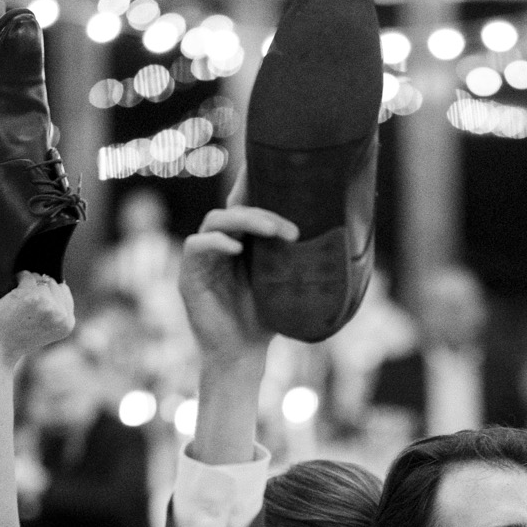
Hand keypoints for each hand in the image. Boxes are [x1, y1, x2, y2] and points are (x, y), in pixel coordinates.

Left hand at [0, 273, 77, 365]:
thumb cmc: (14, 339)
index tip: (32, 303)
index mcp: (67, 323)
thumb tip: (59, 282)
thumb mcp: (45, 328)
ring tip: (16, 300)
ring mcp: (47, 305)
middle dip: (37, 287)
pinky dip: (16, 280)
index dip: (46, 292)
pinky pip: (26, 276)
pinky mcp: (31, 297)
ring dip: (27, 284)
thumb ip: (56, 310)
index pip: (63, 292)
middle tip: (22, 304)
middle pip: (52, 283)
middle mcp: (61, 315)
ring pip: (40, 278)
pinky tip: (9, 294)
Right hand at [179, 186, 294, 375]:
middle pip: (234, 209)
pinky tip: (235, 248)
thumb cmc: (267, 320)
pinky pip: (196, 246)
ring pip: (216, 221)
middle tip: (291, 229)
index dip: (255, 183)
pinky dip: (215, 242)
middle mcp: (221, 244)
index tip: (280, 170)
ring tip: (273, 232)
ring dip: (245, 221)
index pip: (245, 203)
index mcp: (243, 241)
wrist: (244, 355)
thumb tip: (337, 240)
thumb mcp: (286, 283)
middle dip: (264, 212)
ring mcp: (203, 259)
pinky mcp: (189, 276)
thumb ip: (295, 258)